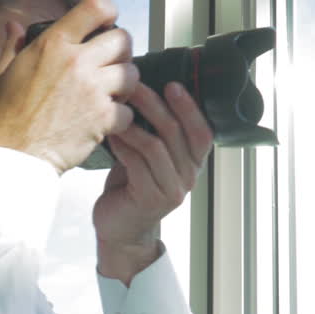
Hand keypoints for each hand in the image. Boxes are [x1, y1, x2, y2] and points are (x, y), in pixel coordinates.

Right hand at [0, 0, 138, 173]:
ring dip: (126, 84)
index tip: (109, 22)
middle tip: (114, 63)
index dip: (108, 12)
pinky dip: (122, 117)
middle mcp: (77, 61)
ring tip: (113, 93)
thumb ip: (15, 44)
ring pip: (132, 74)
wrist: (17, 152)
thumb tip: (13, 25)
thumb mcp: (6, 71)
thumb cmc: (9, 114)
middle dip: (123, 51)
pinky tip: (107, 120)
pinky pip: (128, 110)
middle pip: (122, 40)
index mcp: (54, 44)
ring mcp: (93, 88)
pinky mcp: (104, 116)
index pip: (94, 8)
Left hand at [94, 81, 212, 282]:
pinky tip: (111, 135)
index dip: (190, 108)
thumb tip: (146, 89)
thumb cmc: (132, 185)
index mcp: (193, 163)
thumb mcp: (149, 156)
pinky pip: (137, 164)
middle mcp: (188, 177)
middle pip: (176, 133)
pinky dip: (123, 145)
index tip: (172, 84)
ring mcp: (172, 190)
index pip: (202, 132)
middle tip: (134, 86)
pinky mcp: (150, 200)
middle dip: (155, 105)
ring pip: (155, 147)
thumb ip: (156, 133)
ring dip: (134, 124)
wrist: (121, 229)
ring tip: (117, 108)